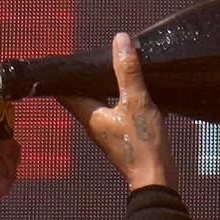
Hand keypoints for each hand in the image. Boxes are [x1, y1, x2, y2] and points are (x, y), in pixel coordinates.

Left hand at [59, 33, 178, 191]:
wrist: (157, 178)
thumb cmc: (142, 145)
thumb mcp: (137, 103)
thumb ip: (128, 72)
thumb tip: (120, 41)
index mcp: (89, 114)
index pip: (64, 91)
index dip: (62, 74)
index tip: (65, 57)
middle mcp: (94, 123)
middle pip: (84, 94)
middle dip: (89, 75)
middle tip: (98, 55)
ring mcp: (108, 131)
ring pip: (103, 102)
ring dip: (109, 86)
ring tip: (119, 66)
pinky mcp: (123, 136)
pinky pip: (120, 111)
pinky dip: (126, 100)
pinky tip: (141, 91)